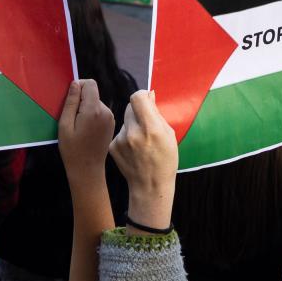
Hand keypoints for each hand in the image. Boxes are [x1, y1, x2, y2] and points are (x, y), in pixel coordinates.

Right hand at [58, 80, 114, 181]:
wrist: (87, 170)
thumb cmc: (72, 149)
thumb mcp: (65, 125)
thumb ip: (71, 102)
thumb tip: (75, 83)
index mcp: (94, 110)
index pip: (90, 84)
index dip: (78, 86)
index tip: (70, 99)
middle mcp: (106, 111)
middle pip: (92, 94)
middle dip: (81, 100)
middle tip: (71, 118)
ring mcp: (111, 118)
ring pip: (96, 103)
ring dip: (86, 109)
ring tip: (78, 126)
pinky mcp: (112, 124)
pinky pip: (100, 112)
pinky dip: (92, 116)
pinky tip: (86, 130)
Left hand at [110, 91, 178, 230]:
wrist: (150, 185)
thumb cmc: (165, 160)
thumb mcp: (169, 134)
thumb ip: (157, 114)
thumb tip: (149, 95)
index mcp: (150, 127)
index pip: (137, 97)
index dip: (142, 96)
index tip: (146, 101)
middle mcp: (133, 132)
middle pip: (129, 107)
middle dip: (137, 111)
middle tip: (145, 123)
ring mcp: (120, 140)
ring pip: (125, 120)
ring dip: (132, 124)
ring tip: (140, 141)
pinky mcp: (112, 146)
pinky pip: (120, 132)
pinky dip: (126, 136)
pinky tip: (133, 149)